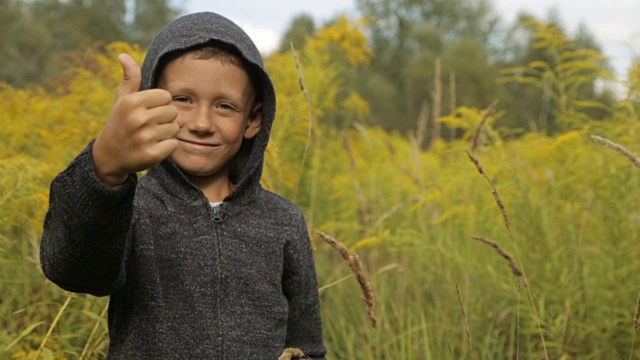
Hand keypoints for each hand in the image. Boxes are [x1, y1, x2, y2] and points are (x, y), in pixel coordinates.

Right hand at [92, 53, 178, 185]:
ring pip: (175, 128)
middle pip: (173, 112)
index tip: (147, 111)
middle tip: (148, 126)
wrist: (109, 156)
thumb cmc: (119, 123)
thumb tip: (123, 54)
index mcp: (132, 102)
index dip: (159, 104)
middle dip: (164, 118)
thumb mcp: (122, 99)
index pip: (166, 96)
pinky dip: (166, 147)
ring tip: (149, 136)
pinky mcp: (152, 155)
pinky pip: (174, 144)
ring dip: (166, 133)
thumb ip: (130, 78)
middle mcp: (138, 119)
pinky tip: (152, 147)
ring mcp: (145, 138)